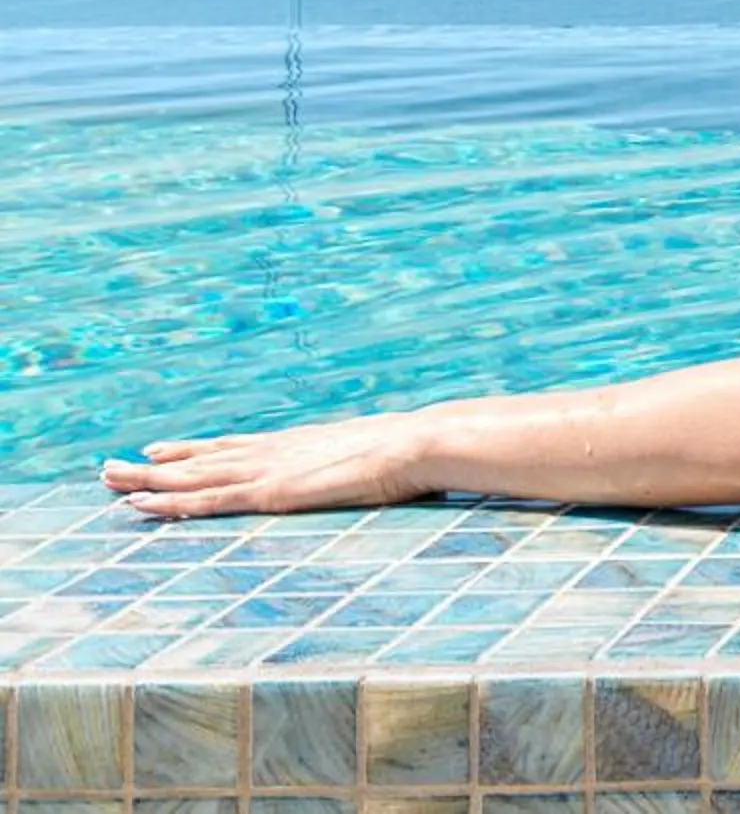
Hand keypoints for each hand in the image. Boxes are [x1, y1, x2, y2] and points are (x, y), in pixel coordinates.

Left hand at [102, 412, 439, 518]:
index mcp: (298, 446)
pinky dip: (172, 503)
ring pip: (193, 478)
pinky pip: (210, 501)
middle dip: (153, 467)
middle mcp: (274, 453)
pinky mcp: (271, 493)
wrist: (421, 443)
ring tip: (107, 479)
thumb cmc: (414, 453)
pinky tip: (142, 506)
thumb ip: (364, 465)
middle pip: (201, 459)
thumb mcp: (381, 459)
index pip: (233, 447)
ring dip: (146, 482)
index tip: (159, 450)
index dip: (193, 450)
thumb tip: (380, 470)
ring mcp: (270, 471)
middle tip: (109, 466)